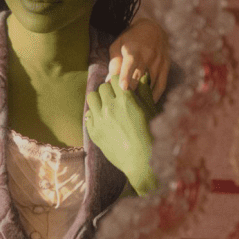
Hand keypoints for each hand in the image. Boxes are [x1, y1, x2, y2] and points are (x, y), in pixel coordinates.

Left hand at [86, 75, 158, 194]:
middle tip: (115, 97)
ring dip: (99, 99)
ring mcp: (100, 120)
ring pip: (91, 97)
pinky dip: (94, 115)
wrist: (141, 161)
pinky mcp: (93, 132)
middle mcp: (110, 107)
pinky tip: (103, 120)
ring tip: (106, 106)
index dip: (120, 81)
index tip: (122, 87)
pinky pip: (88, 115)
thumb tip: (142, 76)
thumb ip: (144, 91)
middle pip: (102, 87)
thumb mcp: (151, 111)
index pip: (116, 78)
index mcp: (126, 99)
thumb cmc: (151, 135)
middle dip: (109, 90)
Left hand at [107, 17, 169, 101]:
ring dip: (144, 95)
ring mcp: (159, 62)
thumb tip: (109, 82)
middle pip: (140, 77)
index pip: (131, 63)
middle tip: (124, 106)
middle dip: (133, 91)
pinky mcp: (166, 67)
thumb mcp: (118, 46)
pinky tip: (148, 104)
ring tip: (135, 109)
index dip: (127, 76)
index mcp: (134, 49)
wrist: (153, 28)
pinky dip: (155, 95)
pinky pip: (161, 84)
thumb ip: (114, 63)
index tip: (123, 88)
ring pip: (152, 83)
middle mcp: (148, 56)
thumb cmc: (130, 39)